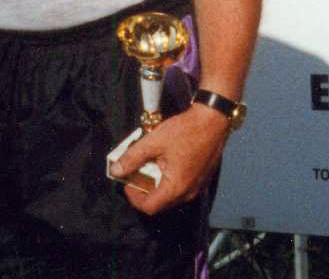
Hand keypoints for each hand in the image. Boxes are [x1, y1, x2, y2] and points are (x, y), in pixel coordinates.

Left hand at [110, 104, 230, 213]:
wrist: (212, 122)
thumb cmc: (185, 131)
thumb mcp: (153, 142)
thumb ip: (132, 158)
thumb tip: (116, 170)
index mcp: (176, 187)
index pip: (150, 207)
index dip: (133, 198)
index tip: (126, 183)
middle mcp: (188, 193)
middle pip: (160, 203)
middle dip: (143, 190)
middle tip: (134, 172)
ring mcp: (196, 187)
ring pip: (169, 195)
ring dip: (155, 184)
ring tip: (147, 164)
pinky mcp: (200, 179)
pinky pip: (179, 187)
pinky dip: (166, 179)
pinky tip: (161, 161)